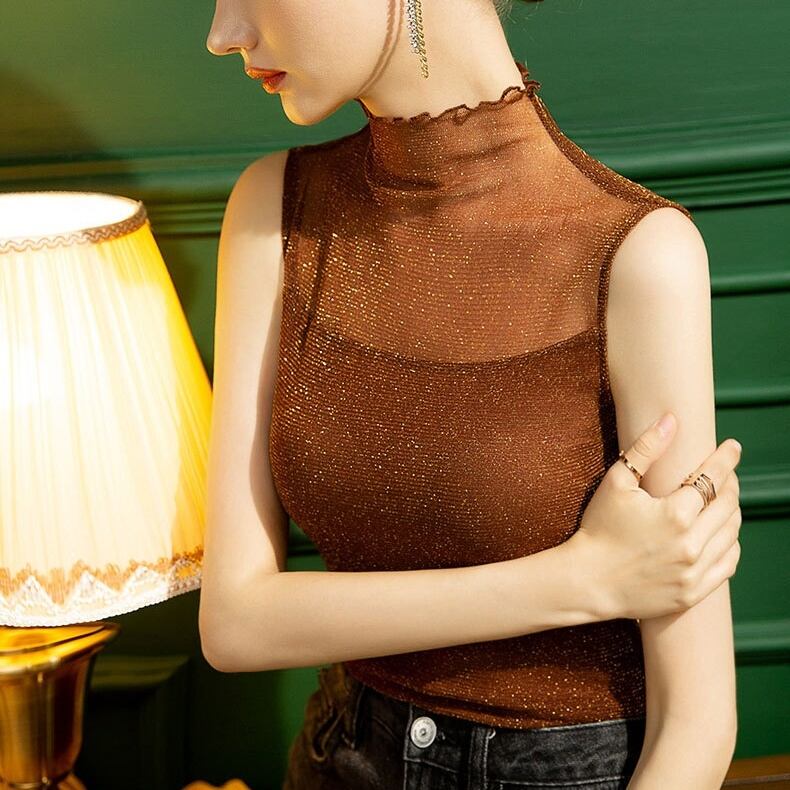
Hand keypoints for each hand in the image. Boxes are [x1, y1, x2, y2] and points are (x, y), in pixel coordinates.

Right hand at [566, 412, 742, 620]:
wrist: (587, 580)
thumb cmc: (598, 527)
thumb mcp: (616, 483)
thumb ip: (646, 449)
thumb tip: (671, 419)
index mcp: (675, 514)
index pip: (712, 479)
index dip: (725, 459)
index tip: (732, 446)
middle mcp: (691, 544)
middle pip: (727, 505)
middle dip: (730, 484)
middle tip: (725, 474)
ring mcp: (694, 572)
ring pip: (731, 534)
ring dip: (731, 513)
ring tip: (721, 501)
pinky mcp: (693, 592)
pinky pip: (728, 564)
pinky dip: (730, 545)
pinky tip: (720, 534)